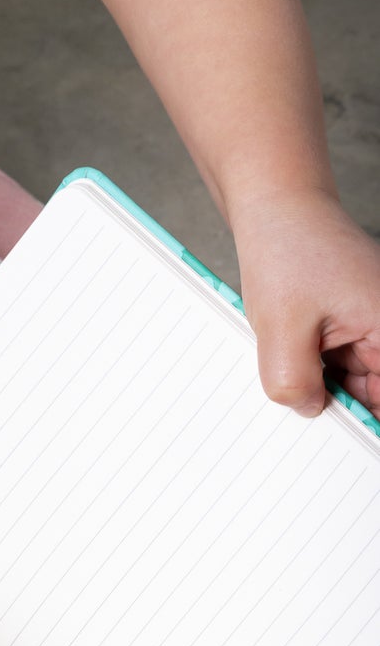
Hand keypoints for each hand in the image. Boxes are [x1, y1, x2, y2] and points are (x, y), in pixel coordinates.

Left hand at [230, 187, 379, 415]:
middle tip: (301, 404)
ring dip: (323, 383)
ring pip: (354, 381)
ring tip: (289, 357)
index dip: (370, 422)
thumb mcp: (281, 325)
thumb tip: (309, 411)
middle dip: (340, 402)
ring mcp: (374, 326)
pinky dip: (315, 365)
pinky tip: (289, 351)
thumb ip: (295, 380)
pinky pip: (339, 362)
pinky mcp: (353, 323)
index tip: (349, 440)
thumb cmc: (288, 248)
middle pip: (375, 393)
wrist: (275, 206)